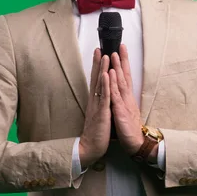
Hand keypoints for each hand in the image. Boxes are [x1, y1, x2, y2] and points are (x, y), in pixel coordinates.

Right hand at [79, 49, 110, 167]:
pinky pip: (104, 96)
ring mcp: (98, 105)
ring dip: (102, 69)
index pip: (96, 80)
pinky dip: (105, 84)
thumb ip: (100, 104)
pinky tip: (105, 75)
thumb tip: (101, 95)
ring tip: (104, 56)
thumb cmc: (96, 132)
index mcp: (95, 101)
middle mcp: (95, 100)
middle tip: (99, 48)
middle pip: (96, 78)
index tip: (99, 54)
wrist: (91, 147)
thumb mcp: (99, 115)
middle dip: (98, 63)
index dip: (98, 67)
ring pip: (100, 84)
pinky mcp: (102, 112)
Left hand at [109, 44, 143, 156]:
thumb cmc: (128, 129)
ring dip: (117, 67)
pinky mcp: (120, 110)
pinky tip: (110, 74)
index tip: (121, 51)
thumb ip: (122, 100)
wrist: (135, 143)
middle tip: (120, 46)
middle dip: (122, 60)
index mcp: (126, 97)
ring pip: (120, 82)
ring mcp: (124, 103)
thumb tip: (120, 92)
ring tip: (114, 54)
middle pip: (125, 75)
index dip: (123, 64)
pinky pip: (115, 95)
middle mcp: (126, 97)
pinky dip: (112, 83)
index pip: (125, 77)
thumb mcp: (124, 111)